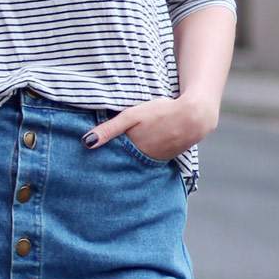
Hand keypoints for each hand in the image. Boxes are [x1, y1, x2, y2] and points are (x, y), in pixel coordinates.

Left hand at [82, 91, 219, 161]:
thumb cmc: (161, 112)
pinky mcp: (164, 158)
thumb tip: (86, 143)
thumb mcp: (131, 116)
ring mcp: (154, 160)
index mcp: (131, 149)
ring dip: (125, 163)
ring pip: (134, 164)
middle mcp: (141, 159)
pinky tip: (137, 154)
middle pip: (121, 163)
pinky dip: (140, 160)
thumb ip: (109, 129)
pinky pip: (147, 162)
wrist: (193, 118)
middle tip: (95, 167)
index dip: (99, 158)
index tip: (85, 162)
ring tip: (112, 163)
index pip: (109, 158)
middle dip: (110, 164)